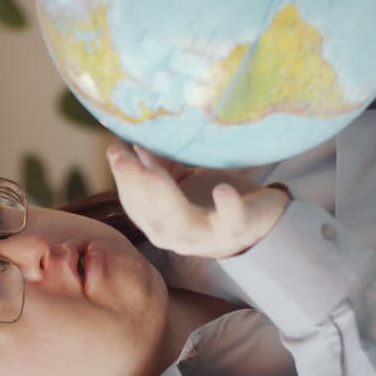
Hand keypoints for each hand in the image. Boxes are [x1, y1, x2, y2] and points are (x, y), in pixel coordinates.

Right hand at [106, 143, 290, 258]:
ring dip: (165, 199)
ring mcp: (208, 236)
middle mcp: (179, 235)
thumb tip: (135, 140)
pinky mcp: (238, 229)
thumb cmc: (213, 199)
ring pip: (181, 222)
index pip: (135, 203)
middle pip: (152, 214)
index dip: (123, 179)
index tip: (114, 149)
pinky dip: (227, 208)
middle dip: (135, 187)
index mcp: (161, 224)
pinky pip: (231, 221)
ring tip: (154, 175)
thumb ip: (158, 165)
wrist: (261, 221)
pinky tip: (223, 191)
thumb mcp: (182, 181)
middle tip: (123, 160)